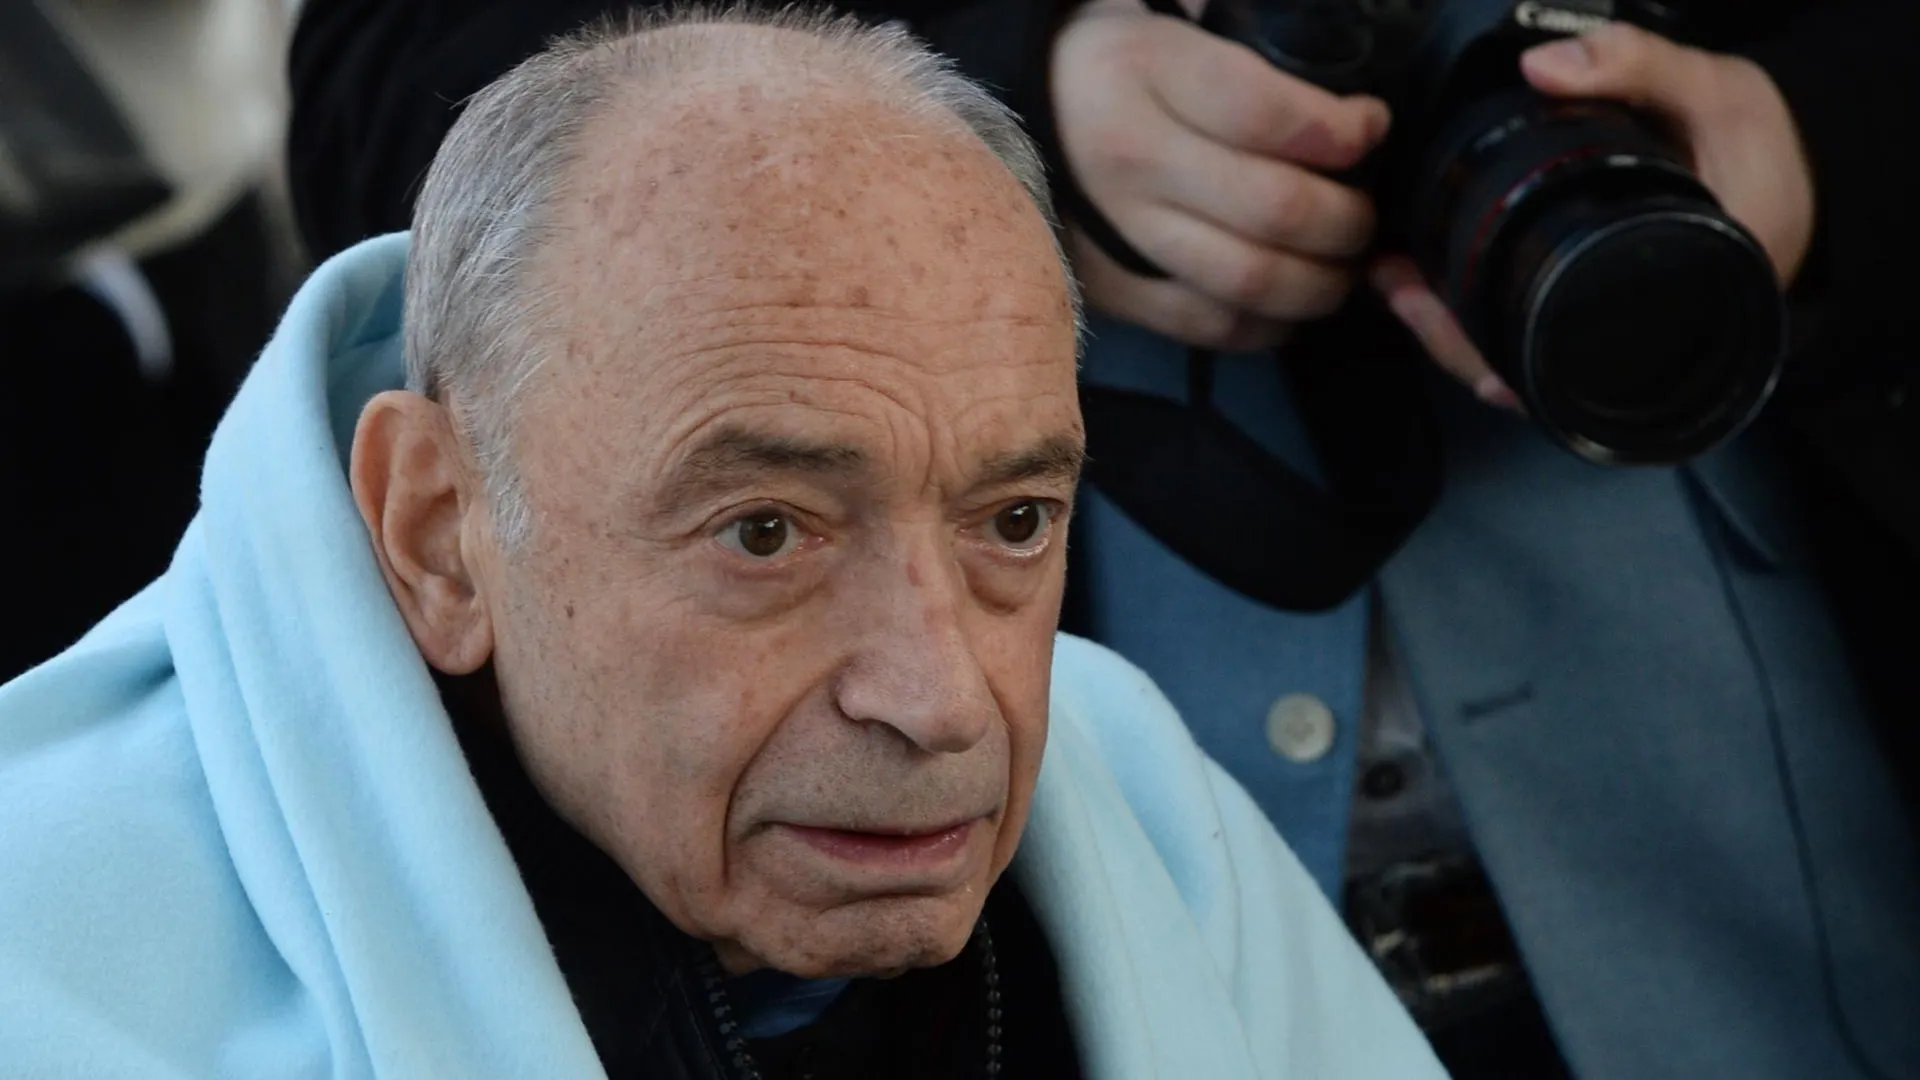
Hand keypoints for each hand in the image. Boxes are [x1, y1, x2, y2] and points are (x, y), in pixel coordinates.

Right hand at [1052, 0, 1390, 349]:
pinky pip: (1206, 324)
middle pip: (1276, 208)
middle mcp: (1132, 157)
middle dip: (1349, 220)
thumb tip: (1352, 111)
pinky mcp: (1110, 287)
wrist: (1021, 113)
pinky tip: (1288, 308)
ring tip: (1340, 268)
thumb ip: (1258, 62)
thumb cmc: (1121, 64)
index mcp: (1151, 73)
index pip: (1273, 117)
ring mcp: (1118, 230)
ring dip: (1320, 284)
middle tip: (1365, 215)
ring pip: (1251, 279)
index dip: (1346, 132)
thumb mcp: (1177, 30)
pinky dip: (1265, 328)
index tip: (1370, 127)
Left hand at [1374, 21, 1816, 408]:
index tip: (1435, 308)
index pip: (1563, 357)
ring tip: (1402, 286)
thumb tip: (1542, 65)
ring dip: (1458, 336)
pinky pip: (1534, 345)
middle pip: (1527, 374)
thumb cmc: (1763, 146)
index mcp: (1680, 298)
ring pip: (1524, 369)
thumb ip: (1635, 67)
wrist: (1809, 174)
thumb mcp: (1713, 91)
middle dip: (1454, 341)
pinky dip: (1485, 325)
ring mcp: (1625, 342)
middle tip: (1399, 287)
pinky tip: (1443, 291)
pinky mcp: (1606, 326)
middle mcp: (1650, 341)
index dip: (1489, 347)